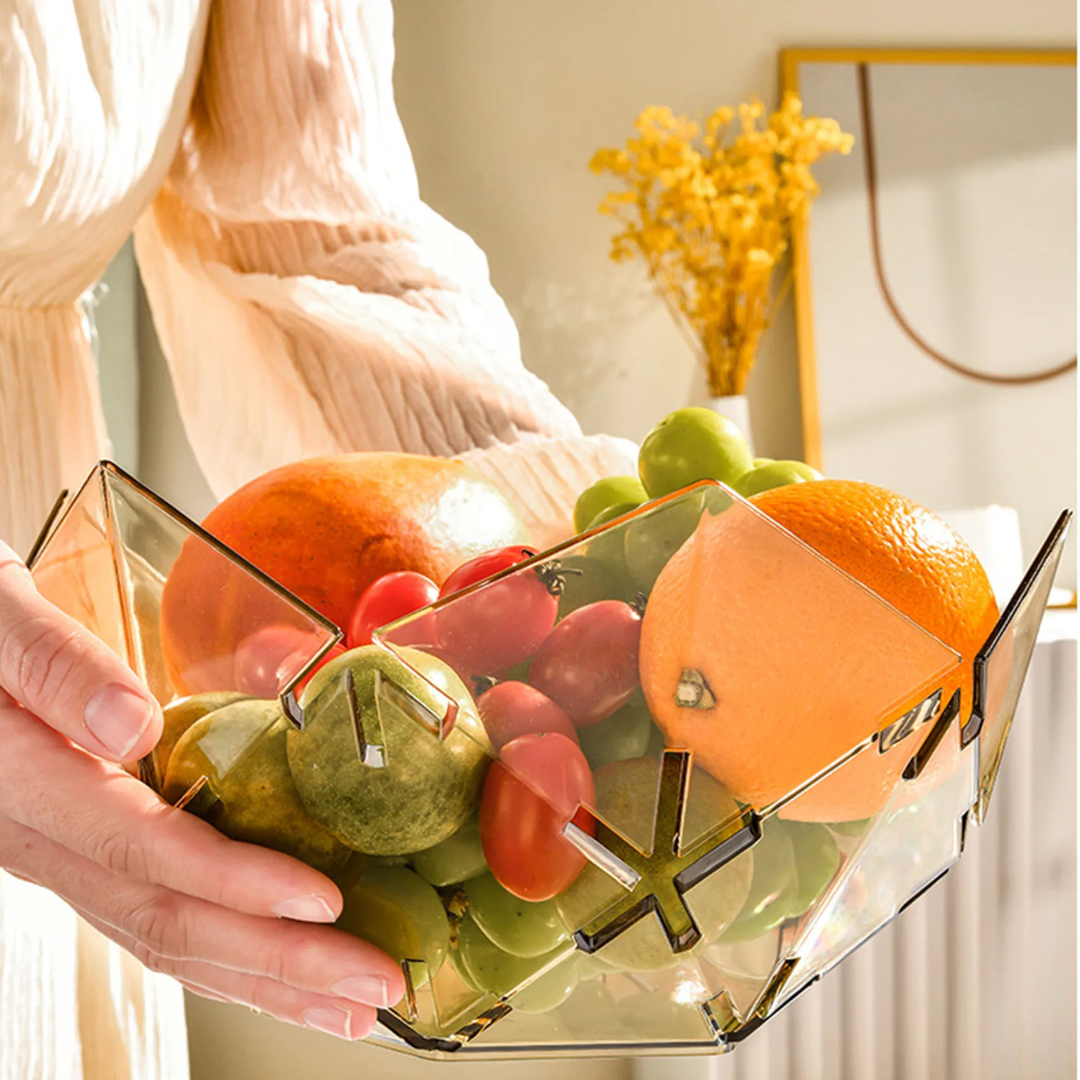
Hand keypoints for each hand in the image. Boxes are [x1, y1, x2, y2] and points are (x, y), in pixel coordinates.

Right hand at [0, 540, 403, 1040]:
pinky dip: (231, 953)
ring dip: (265, 980)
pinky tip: (286, 969)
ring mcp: (62, 857)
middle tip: (375, 985)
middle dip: (279, 962)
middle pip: (166, 919)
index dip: (237, 881)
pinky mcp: (86, 854)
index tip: (324, 902)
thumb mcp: (3, 622)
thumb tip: (135, 726)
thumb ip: (58, 668)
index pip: (143, 849)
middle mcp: (40, 841)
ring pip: (164, 938)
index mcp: (25, 782)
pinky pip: (157, 918)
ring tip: (351, 1005)